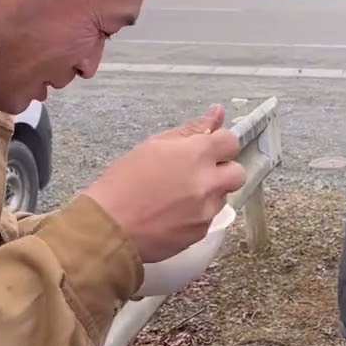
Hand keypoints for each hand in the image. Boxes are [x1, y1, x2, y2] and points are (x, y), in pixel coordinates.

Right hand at [87, 105, 247, 262]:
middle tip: (197, 174)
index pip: (231, 141)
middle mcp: (208, 182)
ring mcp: (207, 211)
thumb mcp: (154, 146)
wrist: (108, 227)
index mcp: (197, 154)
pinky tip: (172, 214)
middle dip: (222, 171)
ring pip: (222, 197)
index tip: (205, 149)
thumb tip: (217, 112)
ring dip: (209, 193)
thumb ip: (191, 130)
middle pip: (237, 173)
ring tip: (177, 196)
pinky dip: (197, 214)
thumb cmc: (123, 182)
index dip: (219, 144)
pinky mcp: (201, 233)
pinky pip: (209, 218)